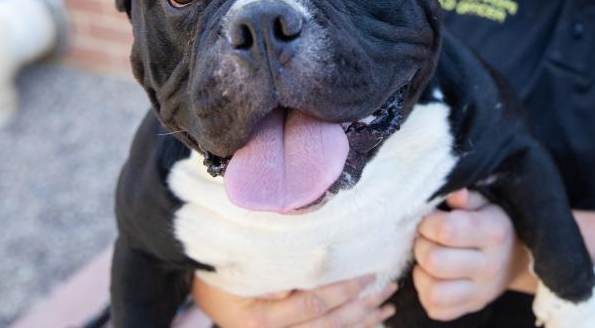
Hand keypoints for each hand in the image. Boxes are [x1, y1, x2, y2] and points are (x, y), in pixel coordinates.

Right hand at [191, 274, 395, 326]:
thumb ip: (263, 276)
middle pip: (328, 324)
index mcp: (263, 319)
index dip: (342, 291)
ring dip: (363, 321)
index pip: (312, 305)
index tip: (367, 276)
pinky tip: (371, 322)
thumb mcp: (234, 271)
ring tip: (388, 306)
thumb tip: (285, 288)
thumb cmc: (219, 274)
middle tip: (388, 289)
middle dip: (362, 308)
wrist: (206, 293)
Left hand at [412, 189, 525, 320]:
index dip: (428, 223)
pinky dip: (426, 292)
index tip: (430, 219)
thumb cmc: (491, 223)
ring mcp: (482, 292)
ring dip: (422, 273)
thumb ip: (467, 197)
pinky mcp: (471, 308)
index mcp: (494, 233)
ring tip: (428, 259)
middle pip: (434, 261)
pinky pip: (435, 309)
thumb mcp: (485, 203)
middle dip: (421, 245)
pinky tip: (434, 276)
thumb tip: (454, 195)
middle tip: (426, 238)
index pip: (446, 230)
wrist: (515, 256)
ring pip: (433, 291)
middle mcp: (491, 266)